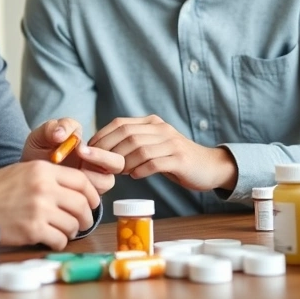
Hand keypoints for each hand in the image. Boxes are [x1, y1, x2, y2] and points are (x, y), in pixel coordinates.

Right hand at [0, 161, 98, 249]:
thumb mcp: (22, 171)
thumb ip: (48, 177)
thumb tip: (74, 189)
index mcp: (43, 170)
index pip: (81, 181)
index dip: (92, 195)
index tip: (92, 203)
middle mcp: (44, 187)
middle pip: (82, 204)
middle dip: (86, 216)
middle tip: (82, 222)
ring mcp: (39, 209)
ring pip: (73, 224)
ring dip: (72, 231)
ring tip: (62, 231)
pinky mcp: (33, 230)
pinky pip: (59, 239)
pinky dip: (59, 242)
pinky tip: (51, 239)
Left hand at [22, 117, 124, 194]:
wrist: (27, 175)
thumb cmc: (37, 152)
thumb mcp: (41, 135)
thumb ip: (52, 127)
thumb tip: (61, 135)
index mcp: (91, 146)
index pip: (111, 143)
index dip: (99, 146)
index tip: (79, 148)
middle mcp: (97, 163)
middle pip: (118, 163)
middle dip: (103, 158)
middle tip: (81, 156)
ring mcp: (93, 180)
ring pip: (108, 181)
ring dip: (91, 178)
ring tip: (68, 175)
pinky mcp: (86, 197)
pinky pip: (94, 197)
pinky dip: (82, 193)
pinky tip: (65, 188)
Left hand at [88, 115, 237, 191]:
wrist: (209, 167)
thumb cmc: (175, 159)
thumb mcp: (154, 145)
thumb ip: (133, 144)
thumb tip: (102, 151)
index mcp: (152, 123)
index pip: (120, 124)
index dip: (102, 136)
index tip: (90, 151)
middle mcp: (161, 129)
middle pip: (127, 135)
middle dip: (108, 151)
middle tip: (100, 165)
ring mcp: (171, 143)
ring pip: (139, 150)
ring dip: (124, 163)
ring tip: (119, 172)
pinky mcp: (180, 159)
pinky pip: (154, 163)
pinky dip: (141, 170)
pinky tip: (135, 175)